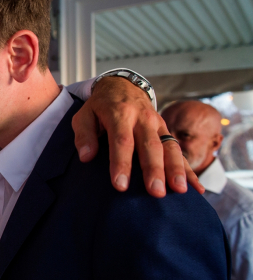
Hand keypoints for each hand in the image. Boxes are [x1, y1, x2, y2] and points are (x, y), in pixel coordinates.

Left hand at [72, 76, 203, 197]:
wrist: (122, 86)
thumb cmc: (100, 107)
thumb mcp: (84, 114)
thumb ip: (83, 134)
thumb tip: (86, 157)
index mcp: (120, 113)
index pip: (122, 140)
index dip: (122, 163)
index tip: (120, 185)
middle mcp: (143, 118)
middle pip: (150, 146)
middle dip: (154, 170)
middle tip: (156, 192)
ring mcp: (158, 124)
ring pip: (169, 147)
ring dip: (176, 169)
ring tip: (180, 190)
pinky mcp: (166, 131)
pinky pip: (179, 150)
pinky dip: (189, 170)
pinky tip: (196, 188)